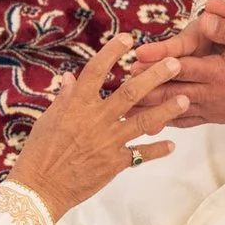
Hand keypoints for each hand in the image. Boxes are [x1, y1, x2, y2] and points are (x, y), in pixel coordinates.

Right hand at [7, 35, 185, 220]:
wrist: (42, 186)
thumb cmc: (40, 151)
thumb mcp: (48, 119)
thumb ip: (65, 98)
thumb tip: (70, 78)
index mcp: (77, 104)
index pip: (96, 70)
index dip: (112, 52)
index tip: (128, 38)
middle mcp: (97, 118)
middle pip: (132, 92)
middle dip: (156, 76)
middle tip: (175, 63)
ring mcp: (108, 141)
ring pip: (144, 121)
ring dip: (167, 109)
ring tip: (185, 99)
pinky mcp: (115, 163)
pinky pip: (141, 155)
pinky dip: (157, 149)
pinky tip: (172, 145)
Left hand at [131, 10, 224, 129]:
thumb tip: (206, 16)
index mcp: (220, 73)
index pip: (183, 67)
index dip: (159, 64)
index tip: (137, 60)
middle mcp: (211, 95)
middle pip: (171, 92)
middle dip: (145, 89)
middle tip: (120, 87)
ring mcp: (210, 110)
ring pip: (173, 110)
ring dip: (149, 108)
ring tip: (124, 108)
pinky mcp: (211, 118)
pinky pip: (184, 121)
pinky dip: (165, 121)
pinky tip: (147, 121)